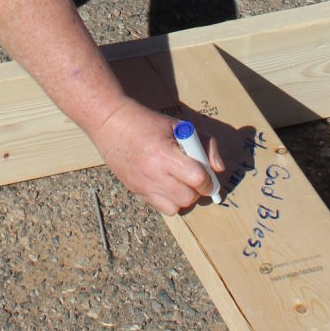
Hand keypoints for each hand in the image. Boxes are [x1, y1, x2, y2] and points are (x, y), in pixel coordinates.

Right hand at [91, 100, 223, 212]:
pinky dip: (169, 200)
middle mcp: (153, 173)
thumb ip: (206, 145)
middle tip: (195, 178)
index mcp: (165, 154)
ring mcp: (143, 185)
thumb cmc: (147, 122)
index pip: (198, 179)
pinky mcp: (136, 191)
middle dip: (197, 190)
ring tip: (180, 182)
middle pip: (188, 197)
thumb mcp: (180, 126)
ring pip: (176, 207)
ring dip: (183, 197)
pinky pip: (161, 208)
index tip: (210, 177)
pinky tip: (167, 185)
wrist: (110, 124)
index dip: (209, 180)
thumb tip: (218, 168)